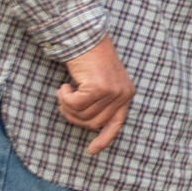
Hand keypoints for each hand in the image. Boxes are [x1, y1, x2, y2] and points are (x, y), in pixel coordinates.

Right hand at [57, 35, 134, 154]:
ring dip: (67, 106)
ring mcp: (112, 92)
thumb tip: (92, 127)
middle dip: (74, 116)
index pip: (116, 124)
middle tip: (65, 101)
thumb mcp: (102, 83)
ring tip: (65, 91)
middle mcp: (123, 95)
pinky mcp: (99, 88)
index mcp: (126, 95)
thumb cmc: (90, 61)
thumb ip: (102, 103)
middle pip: (92, 123)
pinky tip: (64, 86)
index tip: (92, 151)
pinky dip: (64, 98)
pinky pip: (74, 105)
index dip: (104, 139)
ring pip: (82, 115)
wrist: (86, 39)